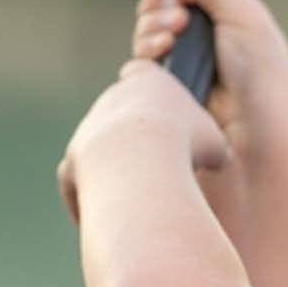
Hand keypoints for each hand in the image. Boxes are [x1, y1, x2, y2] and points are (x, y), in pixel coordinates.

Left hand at [59, 59, 231, 227]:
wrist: (139, 165)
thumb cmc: (184, 147)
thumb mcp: (215, 143)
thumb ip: (211, 144)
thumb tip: (215, 159)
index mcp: (146, 81)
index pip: (142, 71)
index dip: (152, 90)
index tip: (166, 112)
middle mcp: (111, 100)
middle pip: (120, 112)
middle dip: (137, 137)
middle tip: (160, 165)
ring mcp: (87, 130)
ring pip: (99, 149)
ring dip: (115, 169)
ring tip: (139, 195)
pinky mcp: (72, 163)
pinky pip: (79, 181)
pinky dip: (94, 198)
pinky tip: (114, 215)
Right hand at [130, 0, 287, 182]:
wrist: (252, 143)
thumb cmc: (262, 83)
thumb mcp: (248, 17)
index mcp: (225, 30)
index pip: (183, 0)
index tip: (179, 2)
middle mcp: (201, 52)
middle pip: (157, 17)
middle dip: (158, 12)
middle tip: (178, 24)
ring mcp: (180, 78)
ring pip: (144, 42)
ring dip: (150, 32)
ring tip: (169, 43)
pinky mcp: (161, 103)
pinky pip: (136, 73)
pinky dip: (143, 60)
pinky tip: (158, 62)